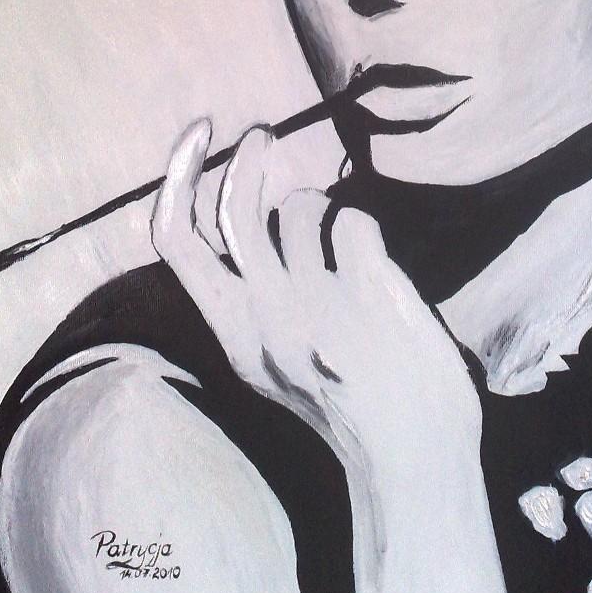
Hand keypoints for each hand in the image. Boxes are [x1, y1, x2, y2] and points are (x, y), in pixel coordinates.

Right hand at [150, 119, 481, 480]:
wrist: (415, 459)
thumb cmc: (352, 409)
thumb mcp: (276, 368)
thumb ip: (255, 307)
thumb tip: (257, 225)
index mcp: (236, 337)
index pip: (177, 243)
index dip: (178, 178)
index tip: (199, 134)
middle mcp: (267, 317)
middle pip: (234, 212)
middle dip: (242, 160)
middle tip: (261, 132)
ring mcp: (318, 303)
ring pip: (301, 208)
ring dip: (320, 205)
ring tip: (341, 238)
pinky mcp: (368, 291)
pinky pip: (356, 223)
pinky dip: (364, 230)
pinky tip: (378, 268)